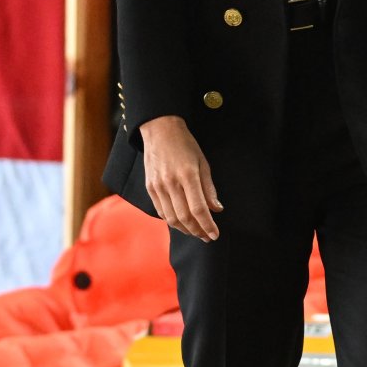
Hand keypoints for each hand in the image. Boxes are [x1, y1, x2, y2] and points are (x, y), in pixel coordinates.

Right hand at [140, 115, 222, 240]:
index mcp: (187, 175)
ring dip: (185, 229)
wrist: (159, 130)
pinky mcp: (150, 187)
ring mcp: (158, 186)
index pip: (198, 209)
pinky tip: (181, 222)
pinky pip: (161, 211)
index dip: (207, 226)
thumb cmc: (185, 144)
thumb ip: (209, 188)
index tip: (215, 235)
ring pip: (171, 218)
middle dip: (198, 231)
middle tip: (207, 236)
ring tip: (195, 232)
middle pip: (184, 218)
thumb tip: (216, 209)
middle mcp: (171, 183)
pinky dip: (172, 221)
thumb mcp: (203, 162)